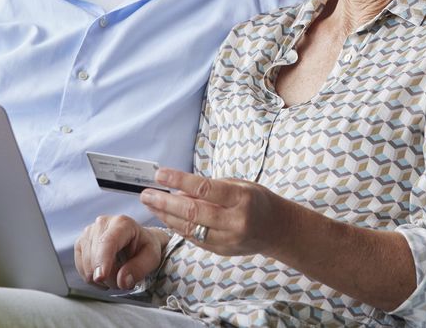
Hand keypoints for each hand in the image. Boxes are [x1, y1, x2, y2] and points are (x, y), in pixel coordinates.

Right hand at [74, 215, 164, 290]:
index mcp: (122, 223)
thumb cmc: (144, 248)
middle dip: (109, 277)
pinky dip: (92, 277)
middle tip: (124, 279)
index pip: (108, 242)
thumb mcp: (152, 258)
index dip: (103, 260)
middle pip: (96, 257)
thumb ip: (139, 269)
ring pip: (87, 265)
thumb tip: (122, 281)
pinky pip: (80, 267)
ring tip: (116, 274)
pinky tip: (104, 273)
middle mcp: (102, 223)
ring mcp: (88, 232)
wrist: (136, 241)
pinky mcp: (80, 242)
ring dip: (101, 278)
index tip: (101, 277)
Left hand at [141, 168, 291, 257]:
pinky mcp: (222, 251)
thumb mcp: (239, 185)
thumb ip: (211, 188)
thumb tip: (179, 190)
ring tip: (151, 205)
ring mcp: (228, 239)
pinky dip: (178, 227)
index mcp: (241, 198)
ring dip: (166, 216)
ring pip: (190, 228)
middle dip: (165, 202)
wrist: (278, 229)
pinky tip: (166, 218)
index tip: (160, 175)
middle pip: (193, 212)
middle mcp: (235, 220)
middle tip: (146, 194)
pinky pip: (194, 238)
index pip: (205, 189)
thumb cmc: (258, 201)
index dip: (180, 181)